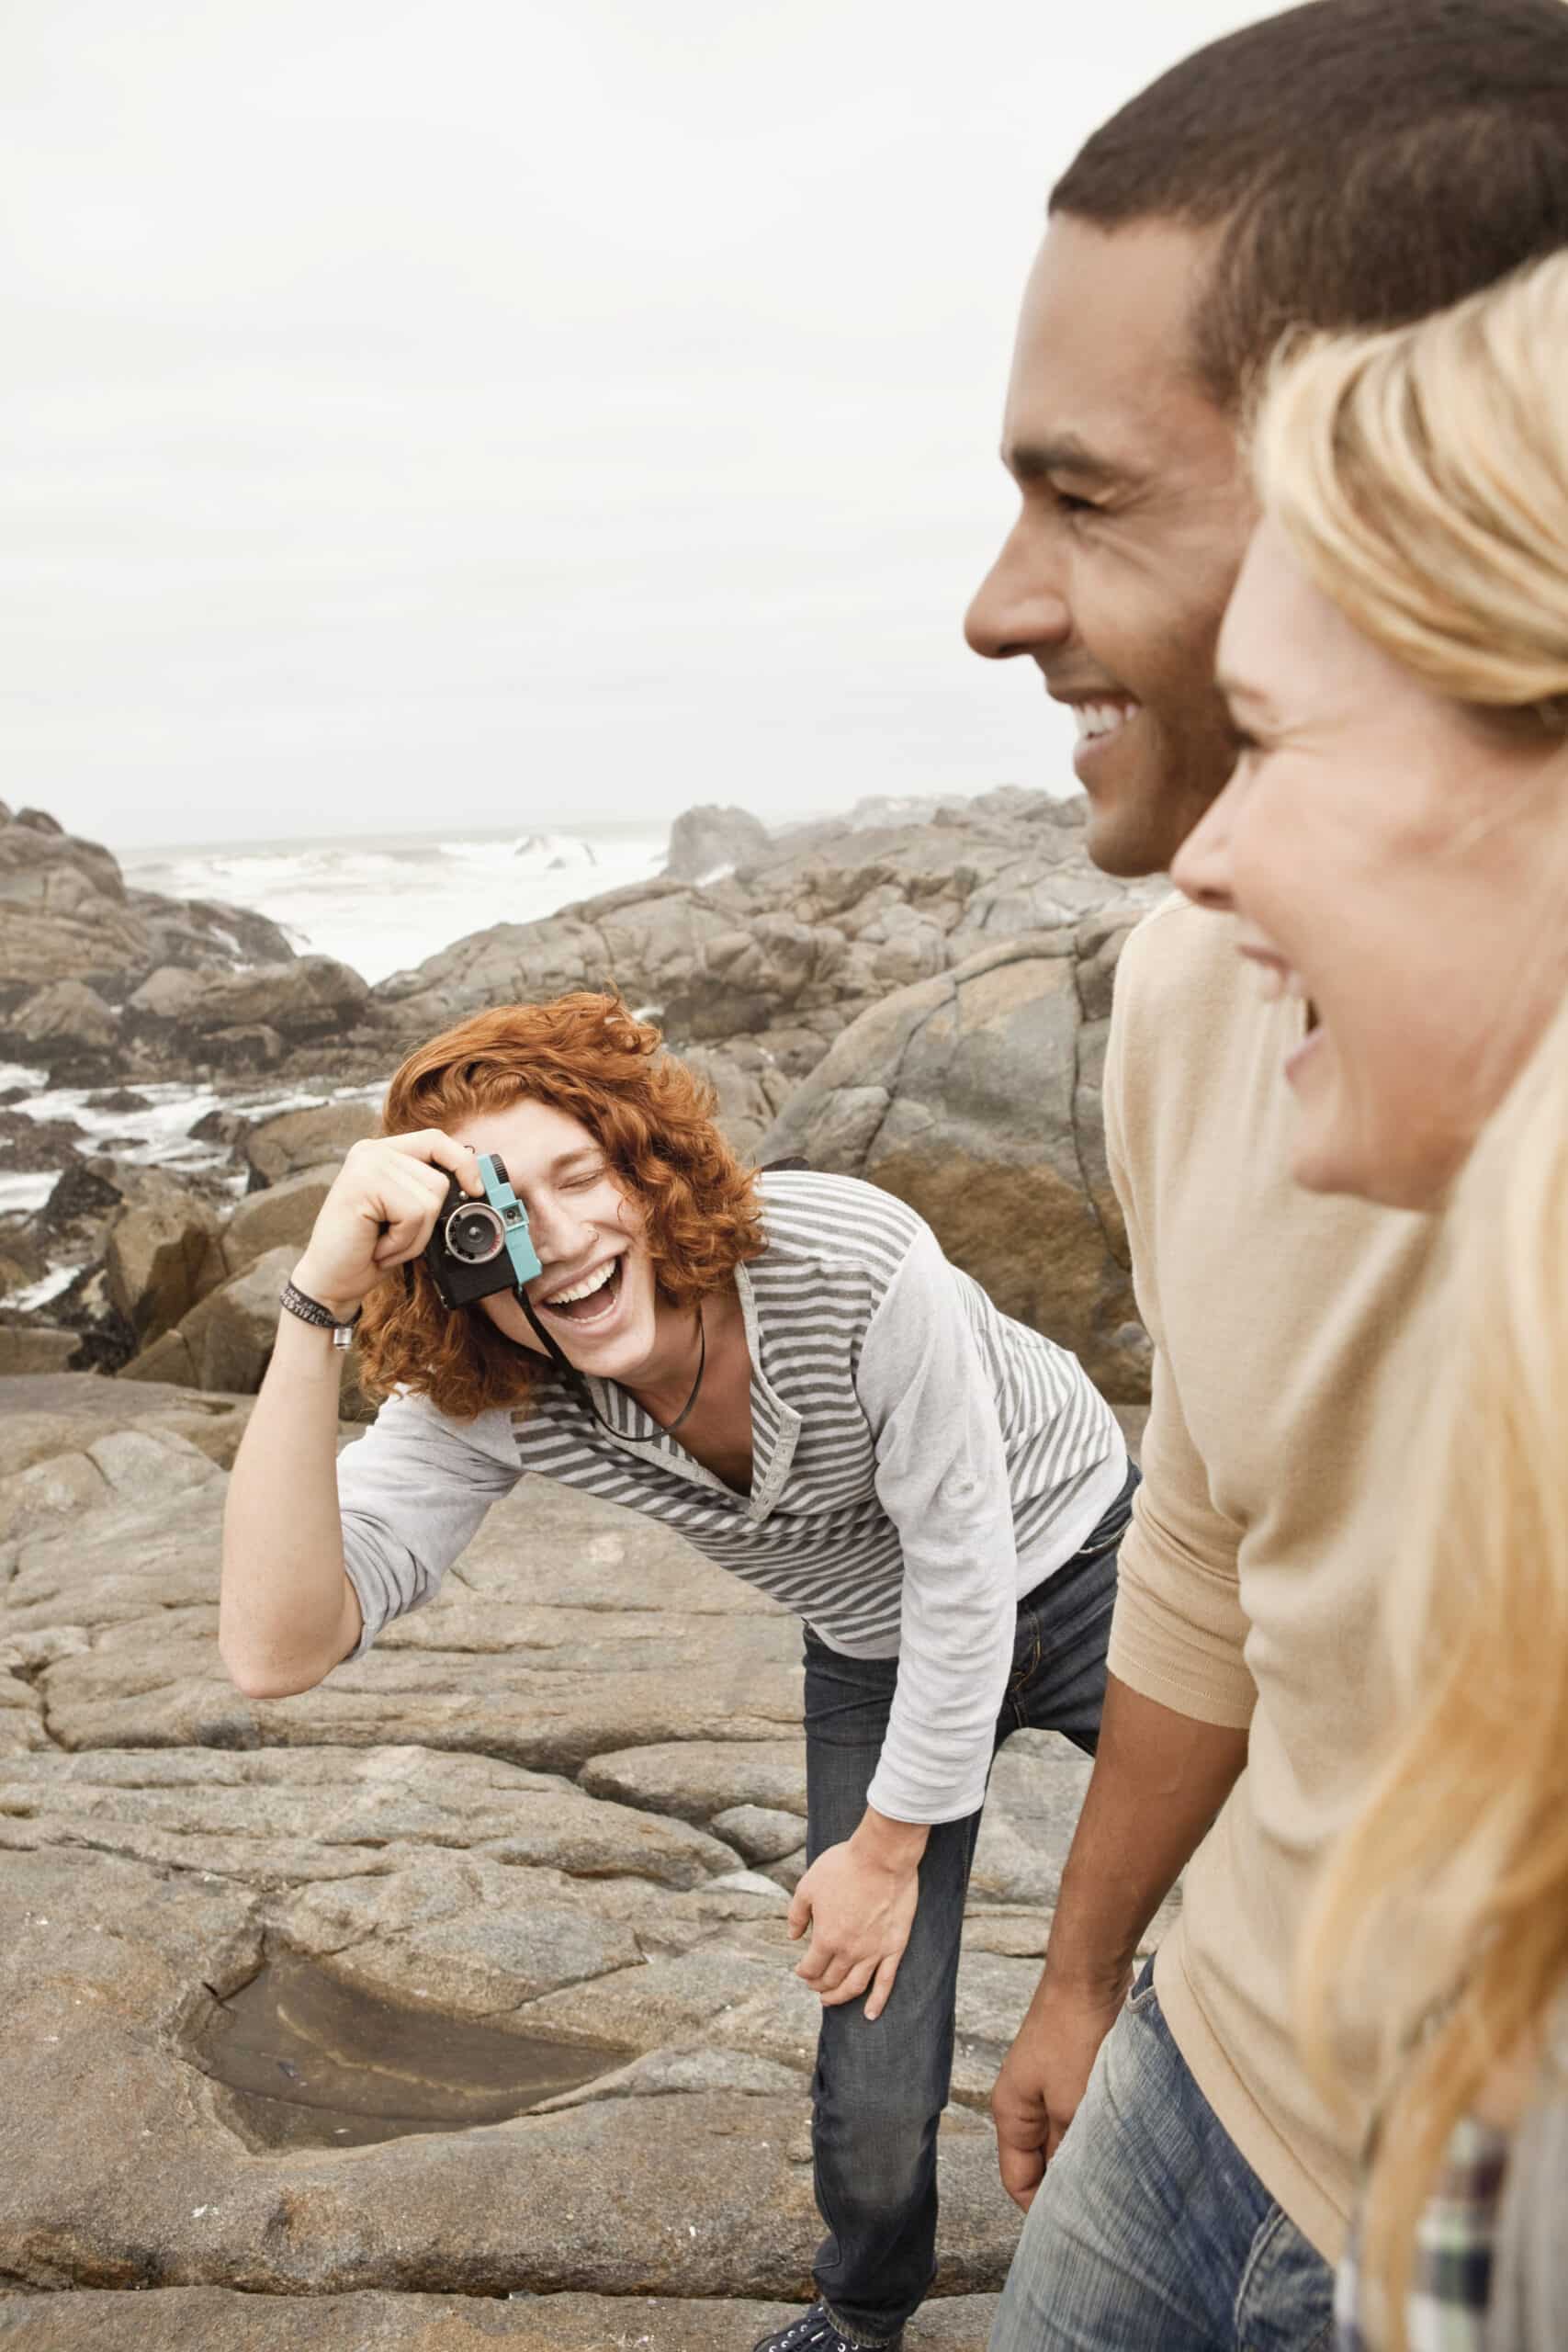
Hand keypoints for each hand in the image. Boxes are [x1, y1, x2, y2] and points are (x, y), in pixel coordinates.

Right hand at [292, 1131, 482, 1317]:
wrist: (331, 1281)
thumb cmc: (369, 1250)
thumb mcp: (406, 1214)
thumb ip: (427, 1191)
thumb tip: (474, 1184)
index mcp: (383, 1152)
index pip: (436, 1139)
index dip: (462, 1162)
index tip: (475, 1189)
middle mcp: (372, 1151)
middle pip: (440, 1177)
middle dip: (428, 1221)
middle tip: (396, 1237)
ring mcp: (366, 1165)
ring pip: (431, 1199)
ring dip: (414, 1236)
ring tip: (385, 1242)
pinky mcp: (362, 1185)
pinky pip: (414, 1214)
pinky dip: (403, 1242)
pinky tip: (377, 1246)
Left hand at [788, 1821, 922, 2021]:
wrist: (883, 1856)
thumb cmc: (843, 1866)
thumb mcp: (808, 1885)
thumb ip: (797, 1915)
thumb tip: (793, 1937)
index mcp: (826, 1938)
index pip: (810, 1967)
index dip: (803, 1971)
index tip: (801, 1969)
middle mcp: (849, 1951)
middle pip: (831, 1979)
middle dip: (819, 1985)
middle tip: (814, 1984)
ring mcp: (874, 1952)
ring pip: (854, 1986)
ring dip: (840, 1997)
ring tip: (831, 2000)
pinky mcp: (895, 1947)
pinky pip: (886, 1982)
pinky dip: (877, 2002)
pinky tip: (870, 2014)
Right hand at [990, 1969, 1129, 2210]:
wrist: (1088, 1974)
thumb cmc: (1073, 2035)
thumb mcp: (1073, 2105)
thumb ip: (1068, 2152)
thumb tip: (1074, 2190)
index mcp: (1010, 2113)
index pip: (1018, 2182)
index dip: (1045, 2209)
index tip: (1081, 2225)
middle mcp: (1023, 2103)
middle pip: (1041, 2163)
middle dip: (1069, 2182)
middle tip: (1106, 2203)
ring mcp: (1047, 2087)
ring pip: (1064, 2140)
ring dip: (1086, 2153)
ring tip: (1117, 2170)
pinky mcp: (1071, 2073)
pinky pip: (1078, 2117)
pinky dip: (1095, 2130)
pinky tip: (1120, 2137)